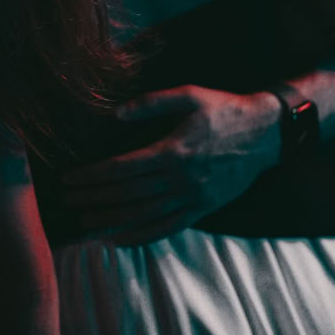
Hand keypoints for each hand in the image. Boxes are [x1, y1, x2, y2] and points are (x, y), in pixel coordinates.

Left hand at [62, 85, 281, 243]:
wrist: (267, 133)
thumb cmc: (225, 109)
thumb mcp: (189, 95)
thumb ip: (151, 103)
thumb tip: (115, 114)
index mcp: (173, 150)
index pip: (121, 169)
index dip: (92, 176)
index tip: (69, 179)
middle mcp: (181, 179)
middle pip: (126, 195)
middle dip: (93, 199)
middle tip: (67, 201)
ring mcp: (193, 197)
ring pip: (143, 216)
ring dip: (111, 221)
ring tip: (85, 223)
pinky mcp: (204, 208)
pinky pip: (168, 228)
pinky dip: (142, 236)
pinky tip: (120, 239)